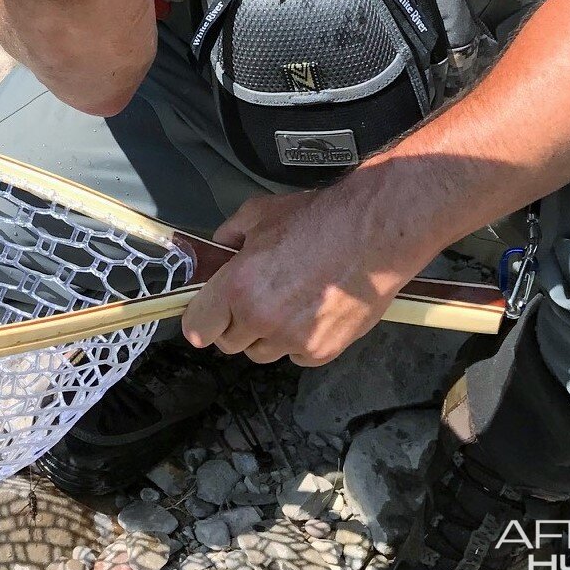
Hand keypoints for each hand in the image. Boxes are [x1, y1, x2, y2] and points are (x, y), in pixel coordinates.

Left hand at [180, 173, 425, 366]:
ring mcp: (293, 340)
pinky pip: (296, 355)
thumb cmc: (317, 219)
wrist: (372, 233)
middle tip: (253, 298)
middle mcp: (262, 320)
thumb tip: (218, 251)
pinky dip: (298, 339)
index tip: (209, 311)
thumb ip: (229, 237)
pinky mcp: (322, 352)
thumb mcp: (259, 214)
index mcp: (239, 288)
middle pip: (229, 344)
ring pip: (262, 352)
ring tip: (286, 302)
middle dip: (235, 323)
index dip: (201, 319)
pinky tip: (312, 310)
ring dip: (266, 334)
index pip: (197, 329)